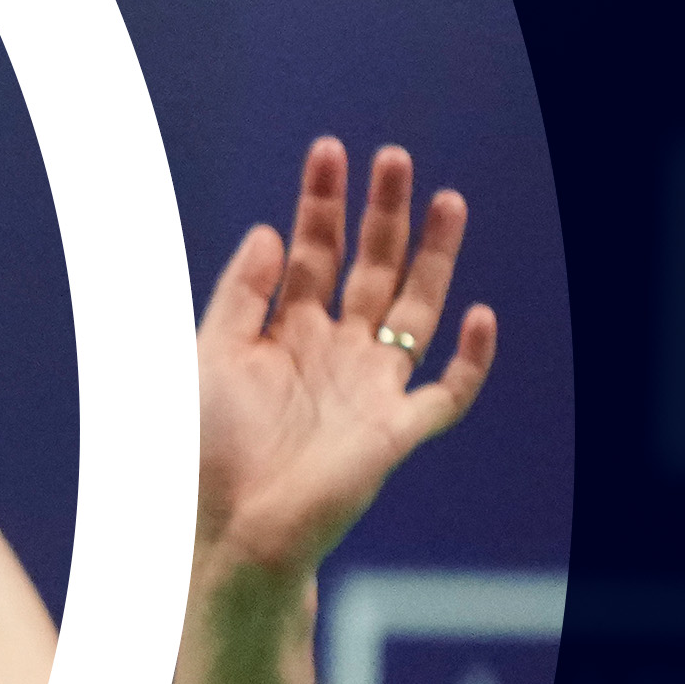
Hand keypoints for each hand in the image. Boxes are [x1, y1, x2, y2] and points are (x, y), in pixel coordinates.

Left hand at [196, 139, 496, 575]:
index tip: (329, 152)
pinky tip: (480, 314)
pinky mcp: (396, 432)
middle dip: (381, 213)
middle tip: (392, 157)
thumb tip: (269, 231)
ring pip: (416, 310)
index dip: (320, 204)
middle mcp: (334, 352)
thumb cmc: (204, 453)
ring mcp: (370, 389)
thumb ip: (238, 296)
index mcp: (284, 333)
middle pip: (369, 267)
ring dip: (434, 258)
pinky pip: (447, 393)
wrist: (225, 531)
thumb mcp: (207, 358)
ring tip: (448, 199)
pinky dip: (470, 359)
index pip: (311, 253)